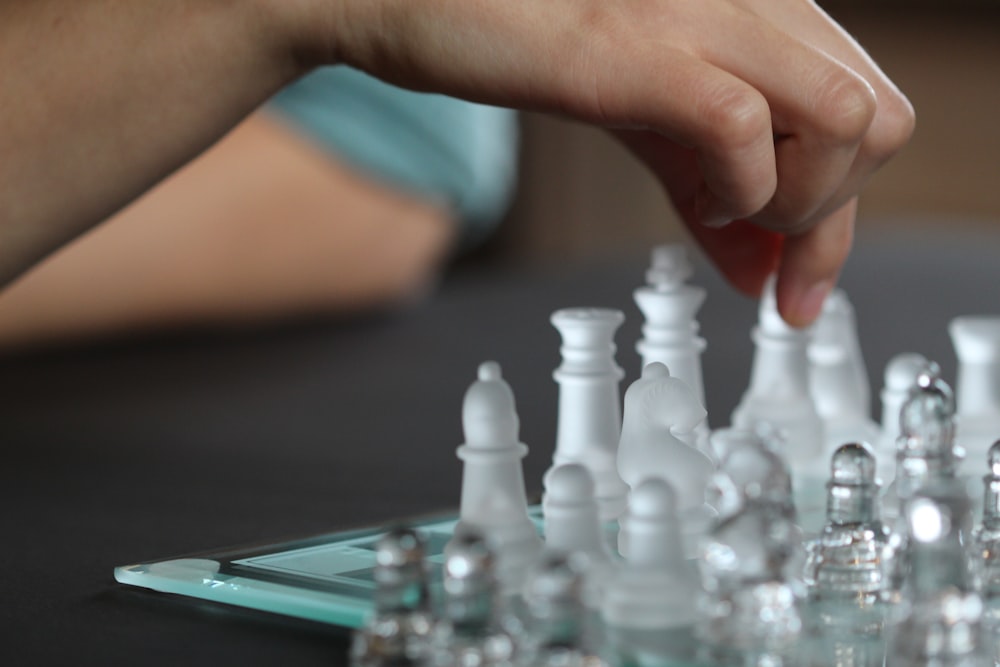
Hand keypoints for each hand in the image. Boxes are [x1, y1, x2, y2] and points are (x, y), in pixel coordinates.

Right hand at [308, 0, 913, 324]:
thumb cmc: (520, 43)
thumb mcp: (643, 125)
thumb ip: (707, 192)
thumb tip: (759, 270)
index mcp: (758, 14)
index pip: (866, 118)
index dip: (841, 217)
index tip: (795, 285)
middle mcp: (750, 3)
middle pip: (881, 123)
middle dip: (832, 219)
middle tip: (765, 265)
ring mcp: (702, 19)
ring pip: (846, 122)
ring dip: (794, 205)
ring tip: (719, 219)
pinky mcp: (640, 48)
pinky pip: (744, 127)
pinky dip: (736, 188)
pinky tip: (691, 201)